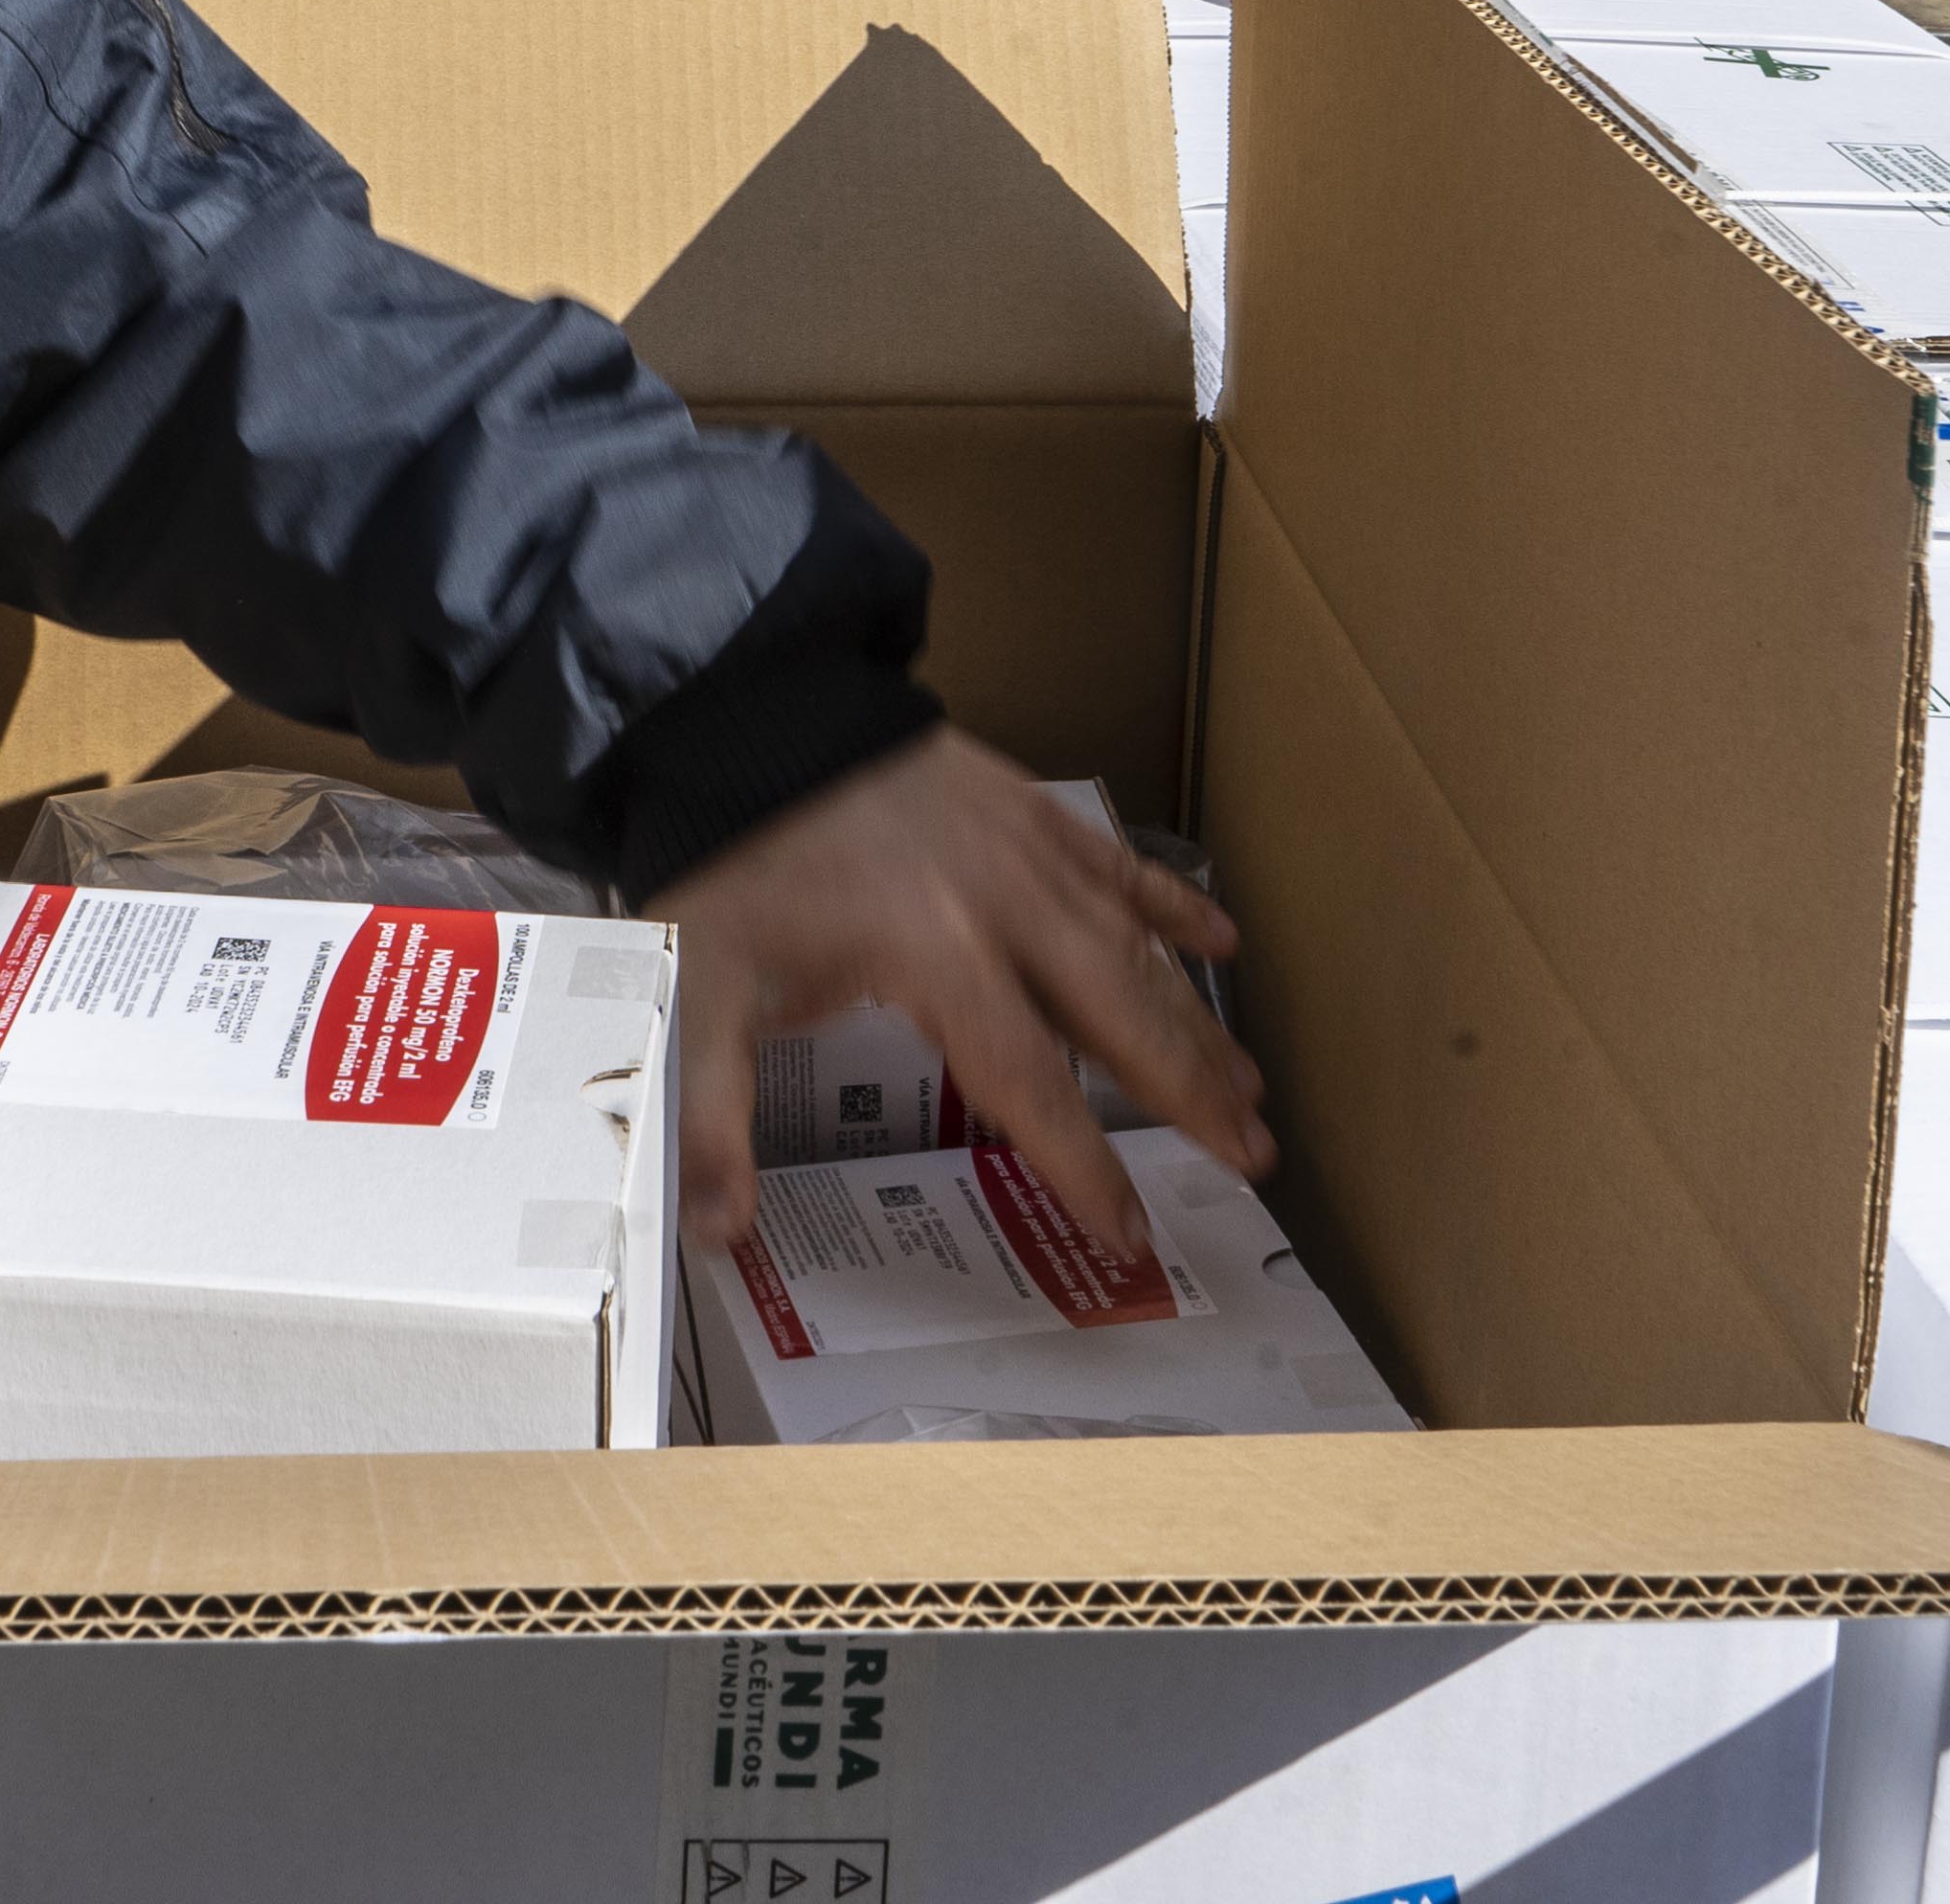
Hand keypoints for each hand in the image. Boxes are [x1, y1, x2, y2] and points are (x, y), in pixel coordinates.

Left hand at [649, 726, 1266, 1262]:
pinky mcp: (1024, 805)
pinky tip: (1224, 936)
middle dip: (1189, 1091)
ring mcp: (1023, 848)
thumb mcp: (696, 988)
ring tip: (1253, 1085)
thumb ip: (708, 1114)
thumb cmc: (728, 862)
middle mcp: (1001, 904)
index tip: (1130, 1234)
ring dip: (1194, 1016)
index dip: (1083, 1164)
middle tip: (1253, 1157)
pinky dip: (1171, 900)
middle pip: (1117, 1012)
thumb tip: (712, 1231)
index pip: (1029, 1082)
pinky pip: (1115, 862)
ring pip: (1131, 945)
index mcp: (933, 955)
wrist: (745, 715)